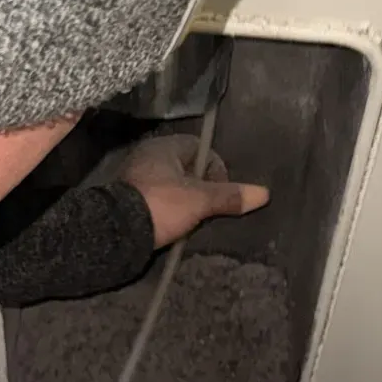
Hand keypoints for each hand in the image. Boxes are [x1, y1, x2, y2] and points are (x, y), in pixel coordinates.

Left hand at [120, 132, 269, 247]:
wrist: (117, 233)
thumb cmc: (161, 205)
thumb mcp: (200, 200)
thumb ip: (230, 196)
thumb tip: (264, 193)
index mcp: (163, 147)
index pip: (200, 147)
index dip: (215, 168)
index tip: (219, 190)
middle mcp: (148, 156)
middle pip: (187, 168)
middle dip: (202, 187)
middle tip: (208, 207)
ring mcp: (137, 178)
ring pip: (174, 185)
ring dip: (186, 200)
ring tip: (193, 218)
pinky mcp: (131, 199)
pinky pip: (160, 199)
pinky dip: (170, 209)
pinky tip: (175, 224)